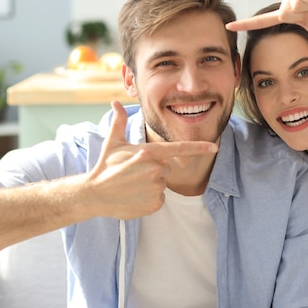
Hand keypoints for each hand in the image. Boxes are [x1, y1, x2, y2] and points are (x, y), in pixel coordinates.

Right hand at [85, 101, 217, 218]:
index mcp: (148, 153)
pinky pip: (159, 199)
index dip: (199, 148)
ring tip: (132, 184)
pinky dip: (149, 198)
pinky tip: (134, 196)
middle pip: (167, 168)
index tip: (214, 147)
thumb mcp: (112, 142)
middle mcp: (155, 170)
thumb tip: (114, 102)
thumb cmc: (105, 166)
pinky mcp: (154, 205)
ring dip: (151, 184)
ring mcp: (155, 188)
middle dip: (154, 169)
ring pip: (162, 184)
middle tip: (134, 172)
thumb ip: (119, 122)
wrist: (93, 194)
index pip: (179, 148)